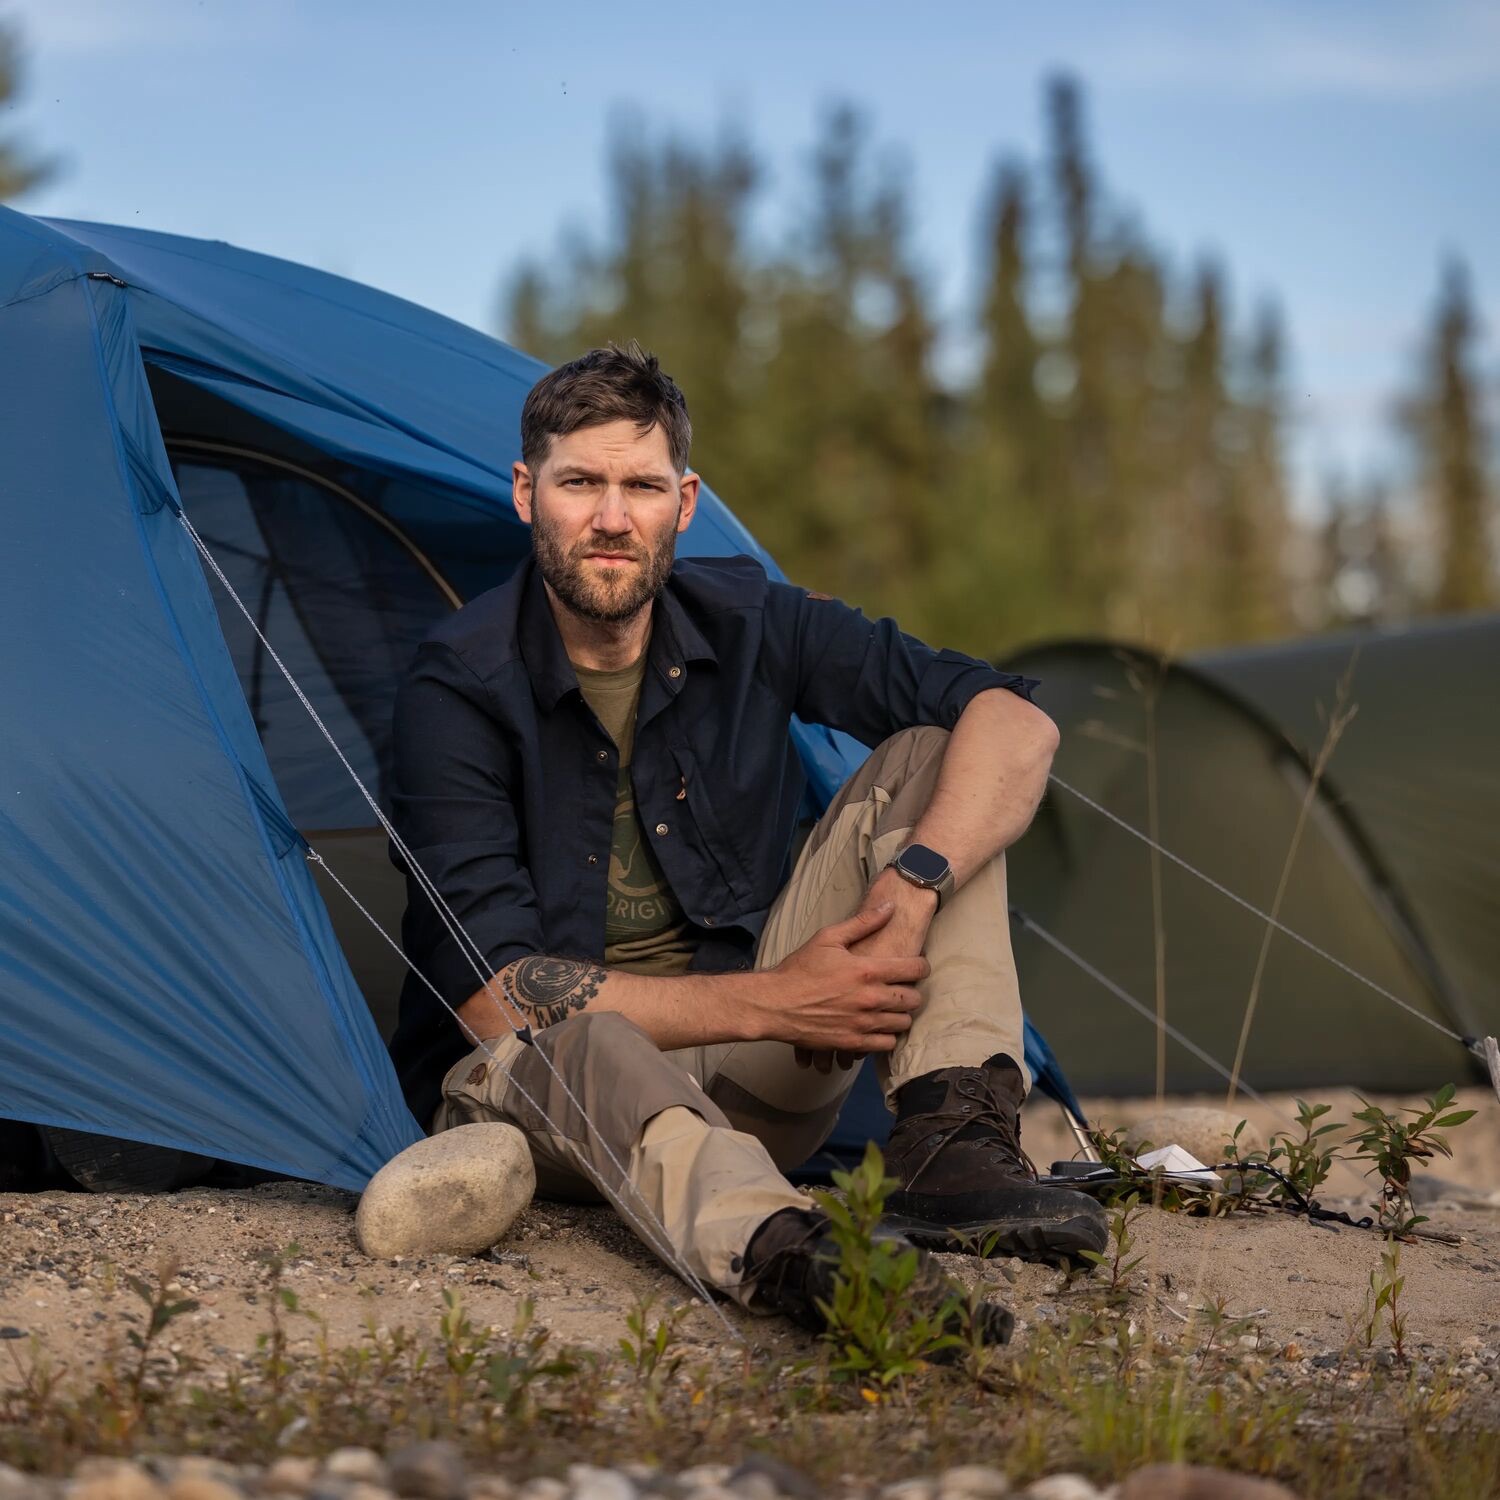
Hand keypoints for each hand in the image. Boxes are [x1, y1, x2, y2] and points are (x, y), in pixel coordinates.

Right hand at [761, 902, 928, 1063]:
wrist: (775, 1004)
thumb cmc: (799, 969)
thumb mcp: (828, 938)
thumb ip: (863, 922)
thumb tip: (890, 906)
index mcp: (867, 970)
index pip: (915, 969)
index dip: (921, 966)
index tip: (916, 967)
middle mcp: (870, 998)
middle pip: (914, 999)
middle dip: (912, 991)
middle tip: (901, 988)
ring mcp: (863, 1024)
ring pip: (904, 1023)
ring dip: (901, 1014)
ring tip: (891, 1009)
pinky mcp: (854, 1043)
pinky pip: (887, 1044)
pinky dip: (887, 1035)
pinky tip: (878, 1027)